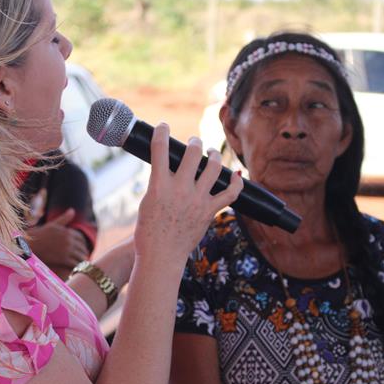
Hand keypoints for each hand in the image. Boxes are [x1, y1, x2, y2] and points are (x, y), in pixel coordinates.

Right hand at [25, 208, 89, 270]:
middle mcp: (68, 239)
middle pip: (82, 247)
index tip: (82, 248)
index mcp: (67, 231)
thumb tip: (73, 210)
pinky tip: (76, 270)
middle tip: (84, 257)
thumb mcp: (52, 225)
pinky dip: (77, 266)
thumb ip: (64, 219)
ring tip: (82, 265)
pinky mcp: (63, 259)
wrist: (28, 246)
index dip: (82, 244)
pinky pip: (75, 263)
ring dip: (82, 260)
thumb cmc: (38, 235)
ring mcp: (66, 249)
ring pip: (80, 255)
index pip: (81, 238)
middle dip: (83, 252)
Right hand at [134, 124, 242, 263]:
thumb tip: (167, 170)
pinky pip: (230, 194)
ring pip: (213, 167)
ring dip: (214, 156)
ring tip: (211, 154)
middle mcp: (179, 189)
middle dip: (194, 142)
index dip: (162, 131)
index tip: (164, 127)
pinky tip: (235, 176)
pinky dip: (236, 183)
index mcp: (158, 185)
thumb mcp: (148, 202)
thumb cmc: (148, 232)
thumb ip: (159, 183)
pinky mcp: (209, 211)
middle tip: (194, 142)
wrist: (161, 256)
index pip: (160, 148)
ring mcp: (196, 200)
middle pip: (193, 152)